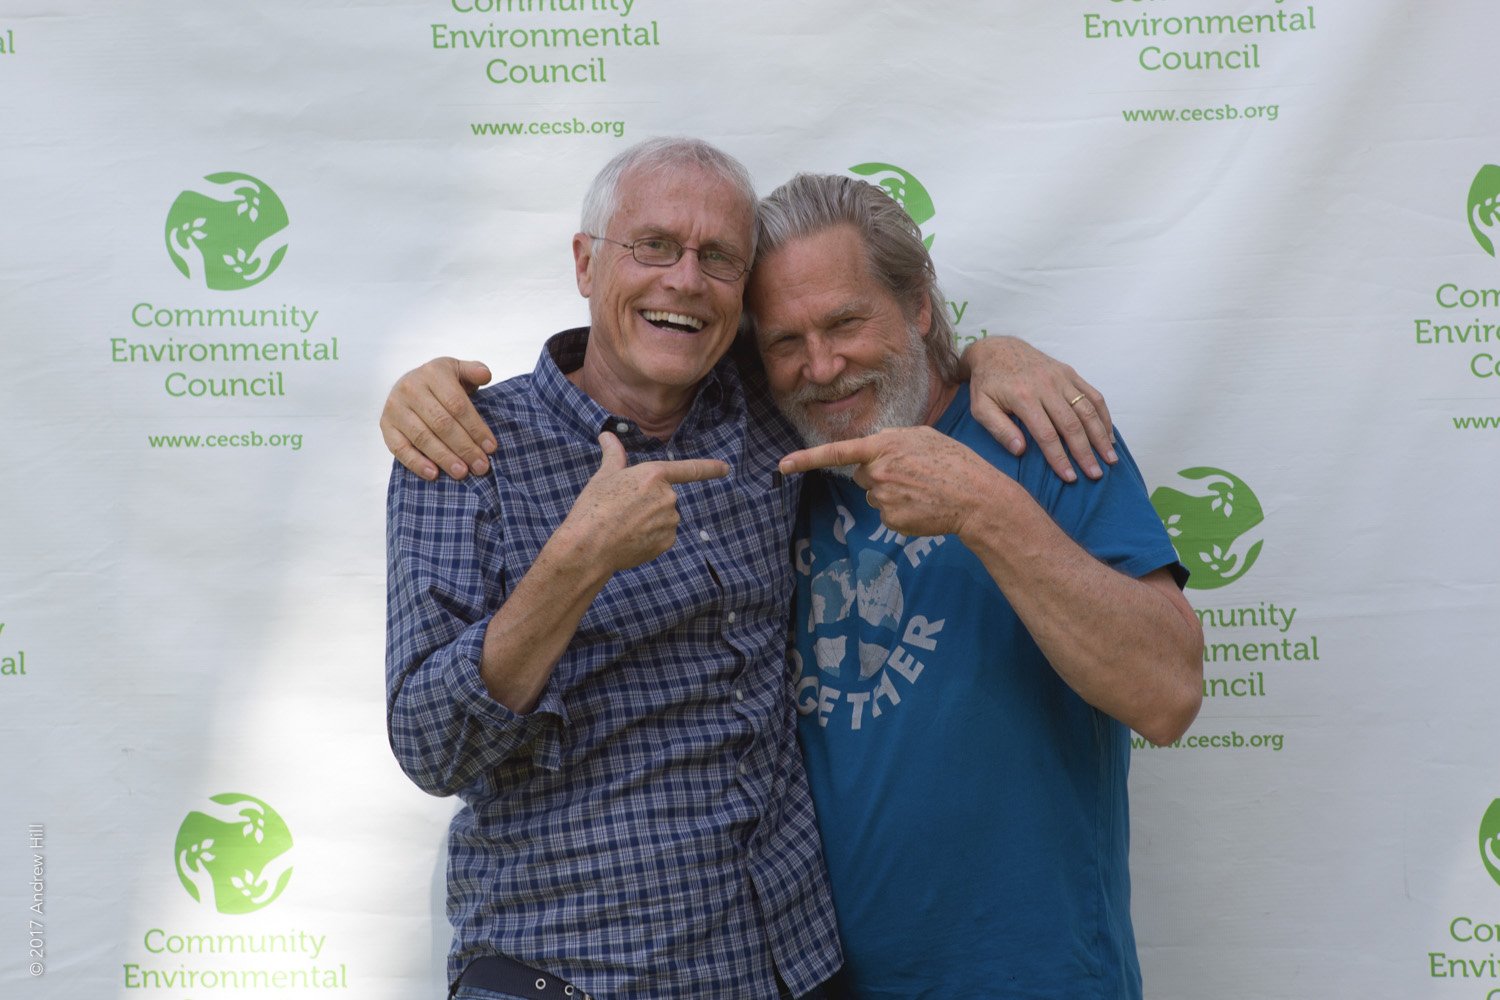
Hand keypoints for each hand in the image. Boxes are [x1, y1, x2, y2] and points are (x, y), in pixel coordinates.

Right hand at [381, 357, 495, 480]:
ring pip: (422, 437)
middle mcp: (410, 388)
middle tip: (481, 466)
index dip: (475, 428)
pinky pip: (400, 448)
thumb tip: (485, 375)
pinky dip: (416, 463)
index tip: (491, 448)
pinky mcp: (386, 425)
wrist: (410, 384)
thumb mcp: (458, 371)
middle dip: (464, 447)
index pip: (457, 405)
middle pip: (442, 423)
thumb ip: (473, 371)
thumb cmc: (441, 383)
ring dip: (444, 458)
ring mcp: (395, 407)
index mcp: (433, 373)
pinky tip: (434, 474)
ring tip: (462, 473)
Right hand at [565, 433, 730, 572]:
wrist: (590, 546)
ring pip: (664, 517)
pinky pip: (662, 536)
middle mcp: (668, 497)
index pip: (689, 469)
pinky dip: (650, 538)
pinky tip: (630, 540)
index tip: (726, 468)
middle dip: (648, 503)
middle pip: (664, 497)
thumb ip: (613, 455)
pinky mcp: (667, 542)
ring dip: (649, 521)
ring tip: (623, 526)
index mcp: (654, 475)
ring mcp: (670, 521)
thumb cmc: (594, 508)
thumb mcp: (603, 476)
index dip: (709, 468)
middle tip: (621, 510)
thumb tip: (607, 435)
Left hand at [779, 427, 1002, 538]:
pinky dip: (901, 510)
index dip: (806, 459)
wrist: (976, 497)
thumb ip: (891, 440)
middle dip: (880, 474)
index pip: (837, 452)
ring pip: (874, 495)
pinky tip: (923, 505)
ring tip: (923, 489)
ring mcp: (883, 498)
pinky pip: (886, 513)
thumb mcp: (922, 437)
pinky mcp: (890, 519)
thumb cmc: (953, 462)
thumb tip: (871, 452)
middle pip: (862, 475)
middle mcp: (877, 472)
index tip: (782, 465)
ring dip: (892, 492)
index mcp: (884, 446)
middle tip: (913, 474)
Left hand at [961, 336, 1114, 481]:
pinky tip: (1109, 435)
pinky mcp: (1069, 372)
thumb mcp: (980, 407)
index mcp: (1023, 397)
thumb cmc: (987, 383)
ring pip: (1088, 409)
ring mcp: (1061, 377)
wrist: (996, 348)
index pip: (1046, 434)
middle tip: (1095, 475)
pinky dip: (1104, 416)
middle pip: (1072, 424)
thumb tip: (1021, 451)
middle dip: (1085, 452)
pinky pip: (1093, 394)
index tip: (1070, 477)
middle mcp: (1046, 386)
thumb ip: (999, 429)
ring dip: (1101, 436)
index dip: (1059, 457)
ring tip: (1110, 459)